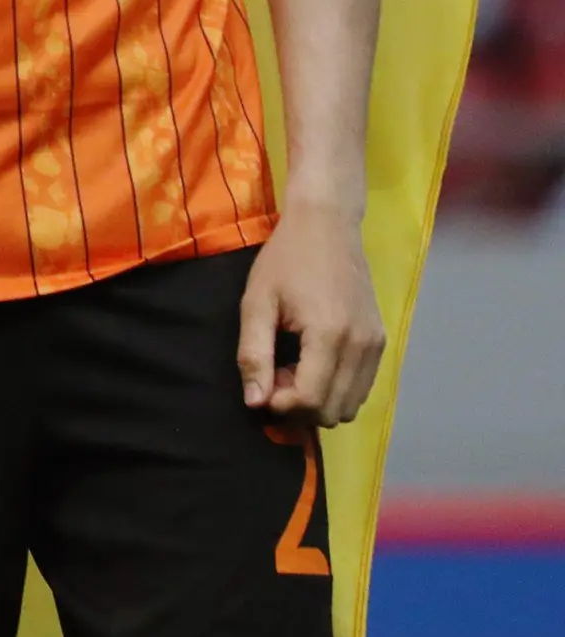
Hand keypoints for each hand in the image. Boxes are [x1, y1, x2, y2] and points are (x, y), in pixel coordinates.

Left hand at [239, 204, 384, 425]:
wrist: (328, 226)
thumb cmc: (285, 259)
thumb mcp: (256, 302)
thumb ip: (254, 354)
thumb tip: (255, 402)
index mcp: (329, 334)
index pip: (312, 399)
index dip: (282, 405)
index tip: (262, 386)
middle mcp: (361, 346)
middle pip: (334, 410)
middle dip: (299, 406)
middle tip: (273, 376)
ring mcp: (376, 345)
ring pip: (351, 405)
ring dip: (318, 400)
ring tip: (291, 368)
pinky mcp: (381, 342)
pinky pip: (362, 387)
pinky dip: (336, 389)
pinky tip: (312, 363)